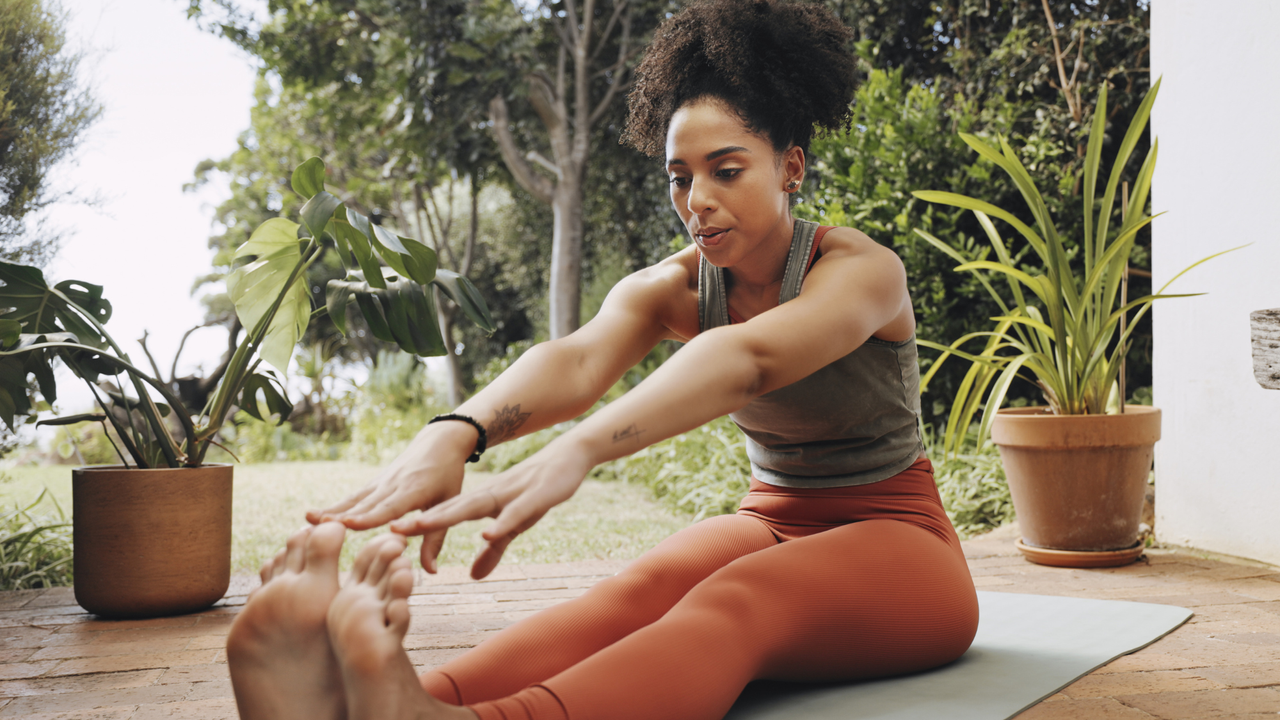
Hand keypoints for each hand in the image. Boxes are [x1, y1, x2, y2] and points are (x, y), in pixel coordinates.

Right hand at [306, 421, 475, 571]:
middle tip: (319, 528)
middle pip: (365, 503)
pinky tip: (315, 515)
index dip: (369, 516)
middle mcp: (392, 485)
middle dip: (342, 515)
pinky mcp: (375, 483)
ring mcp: (381, 482)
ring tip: (308, 520)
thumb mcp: (450, 504)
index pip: (389, 506)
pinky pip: (354, 497)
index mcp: (413, 490)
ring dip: (332, 510)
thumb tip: (430, 571)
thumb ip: (436, 538)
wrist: (440, 441)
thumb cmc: (448, 475)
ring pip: (354, 499)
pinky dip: (335, 506)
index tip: (349, 524)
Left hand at [390, 441, 589, 579]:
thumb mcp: (515, 526)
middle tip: (389, 530)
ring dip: (447, 517)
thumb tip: (472, 576)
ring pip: (473, 507)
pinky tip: (486, 534)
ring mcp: (509, 495)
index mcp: (482, 503)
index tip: (389, 536)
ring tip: (421, 525)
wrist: (568, 458)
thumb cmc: (539, 491)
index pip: (444, 516)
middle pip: (449, 509)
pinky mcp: (533, 498)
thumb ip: (494, 550)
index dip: (417, 525)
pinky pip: (514, 514)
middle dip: (420, 520)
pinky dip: (500, 524)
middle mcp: (489, 496)